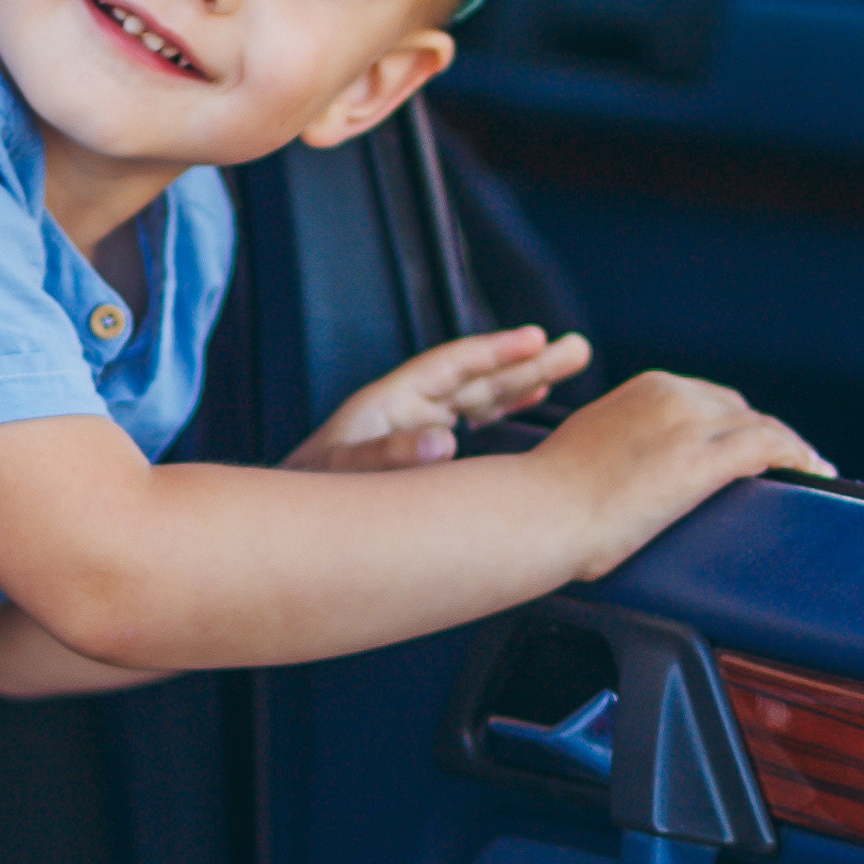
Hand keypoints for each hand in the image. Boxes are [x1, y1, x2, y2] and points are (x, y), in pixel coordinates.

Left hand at [287, 325, 593, 472]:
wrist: (286, 523)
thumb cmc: (307, 494)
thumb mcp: (343, 472)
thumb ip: (389, 455)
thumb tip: (444, 442)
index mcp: (390, 403)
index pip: (453, 367)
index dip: (494, 353)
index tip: (535, 340)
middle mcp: (407, 408)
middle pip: (476, 377)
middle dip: (525, 362)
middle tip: (577, 348)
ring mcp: (415, 427)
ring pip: (480, 396)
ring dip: (522, 381)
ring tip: (568, 364)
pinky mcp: (420, 450)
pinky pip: (472, 420)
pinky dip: (503, 408)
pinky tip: (532, 399)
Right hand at [538, 366, 833, 575]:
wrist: (539, 513)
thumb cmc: (551, 495)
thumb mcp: (593, 444)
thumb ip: (626, 439)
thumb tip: (638, 466)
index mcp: (646, 388)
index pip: (710, 400)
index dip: (736, 424)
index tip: (751, 448)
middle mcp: (673, 395)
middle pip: (740, 411)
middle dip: (764, 437)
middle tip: (785, 466)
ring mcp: (689, 425)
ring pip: (762, 427)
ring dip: (791, 449)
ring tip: (812, 472)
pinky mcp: (702, 461)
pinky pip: (771, 447)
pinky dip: (800, 457)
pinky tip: (817, 474)